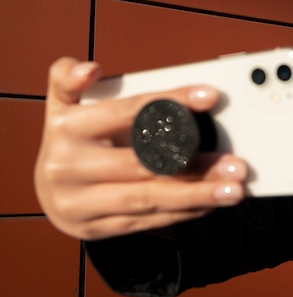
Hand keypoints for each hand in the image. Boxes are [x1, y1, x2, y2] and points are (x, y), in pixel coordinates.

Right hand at [34, 57, 246, 239]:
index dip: (170, 102)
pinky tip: (213, 203)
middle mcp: (68, 167)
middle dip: (194, 164)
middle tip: (237, 164)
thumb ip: (69, 80)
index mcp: (67, 128)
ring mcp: (80, 203)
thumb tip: (88, 68)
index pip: (127, 111)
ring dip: (197, 195)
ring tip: (234, 189)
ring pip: (148, 198)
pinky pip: (147, 220)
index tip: (210, 97)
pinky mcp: (97, 229)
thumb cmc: (73, 140)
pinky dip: (184, 212)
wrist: (51, 194)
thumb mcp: (64, 106)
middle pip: (142, 163)